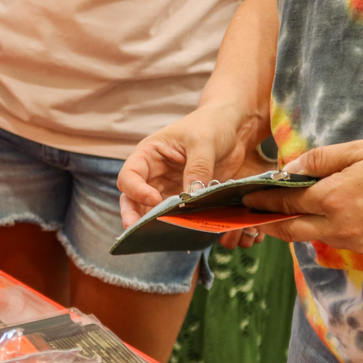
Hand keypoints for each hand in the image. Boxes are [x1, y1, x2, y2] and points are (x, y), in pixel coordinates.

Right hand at [118, 102, 269, 246]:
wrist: (233, 127)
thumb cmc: (212, 125)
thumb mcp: (203, 142)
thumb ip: (197, 168)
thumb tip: (190, 196)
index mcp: (149, 154)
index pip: (129, 176)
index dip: (136, 190)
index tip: (155, 200)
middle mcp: (152, 173)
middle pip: (131, 198)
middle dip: (133, 215)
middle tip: (137, 231)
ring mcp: (166, 187)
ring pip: (149, 211)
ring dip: (151, 224)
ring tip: (156, 238)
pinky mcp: (183, 198)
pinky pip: (173, 214)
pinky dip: (173, 224)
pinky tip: (180, 233)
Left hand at [244, 139, 362, 259]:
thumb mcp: (358, 150)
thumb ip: (319, 160)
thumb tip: (289, 170)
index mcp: (333, 198)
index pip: (284, 203)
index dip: (261, 201)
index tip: (244, 198)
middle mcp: (340, 227)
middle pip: (290, 230)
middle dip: (268, 224)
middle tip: (251, 217)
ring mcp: (357, 243)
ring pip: (315, 237)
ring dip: (299, 227)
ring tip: (286, 215)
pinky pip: (340, 242)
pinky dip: (329, 230)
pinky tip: (331, 217)